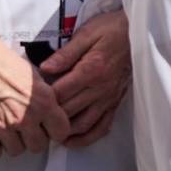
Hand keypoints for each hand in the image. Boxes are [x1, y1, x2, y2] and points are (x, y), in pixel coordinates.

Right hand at [0, 31, 69, 158]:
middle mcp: (25, 117)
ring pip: (16, 151)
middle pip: (38, 146)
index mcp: (43, 102)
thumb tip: (51, 111)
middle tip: (24, 127)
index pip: (61, 132)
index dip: (55, 131)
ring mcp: (2, 127)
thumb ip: (44, 97)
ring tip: (6, 126)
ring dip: (12, 142)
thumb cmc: (0, 61)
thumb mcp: (33, 75)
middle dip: (33, 138)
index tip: (48, 128)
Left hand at [41, 8, 130, 147]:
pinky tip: (72, 141)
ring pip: (83, 124)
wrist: (140, 34)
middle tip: (32, 119)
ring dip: (64, 132)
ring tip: (47, 132)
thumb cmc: (112, 30)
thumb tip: (44, 69)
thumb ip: (65, 54)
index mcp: (90, 71)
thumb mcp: (86, 33)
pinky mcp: (115, 103)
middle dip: (49, 117)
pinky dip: (86, 138)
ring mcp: (108, 99)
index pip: (60, 93)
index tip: (29, 99)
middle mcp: (100, 89)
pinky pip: (101, 127)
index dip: (42, 99)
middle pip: (68, 111)